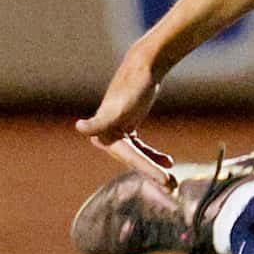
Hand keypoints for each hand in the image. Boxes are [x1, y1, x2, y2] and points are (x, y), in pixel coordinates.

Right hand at [75, 42, 180, 192]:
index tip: (167, 180)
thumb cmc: (133, 86)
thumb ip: (99, 122)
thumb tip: (79, 127)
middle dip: (154, 174)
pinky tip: (168, 162)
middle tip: (174, 187)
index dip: (149, 170)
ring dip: (154, 168)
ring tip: (173, 181)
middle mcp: (108, 135)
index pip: (131, 158)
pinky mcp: (127, 127)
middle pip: (135, 160)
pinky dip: (153, 156)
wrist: (142, 66)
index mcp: (104, 134)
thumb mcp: (118, 107)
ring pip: (138, 157)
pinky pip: (140, 148)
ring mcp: (118, 132)